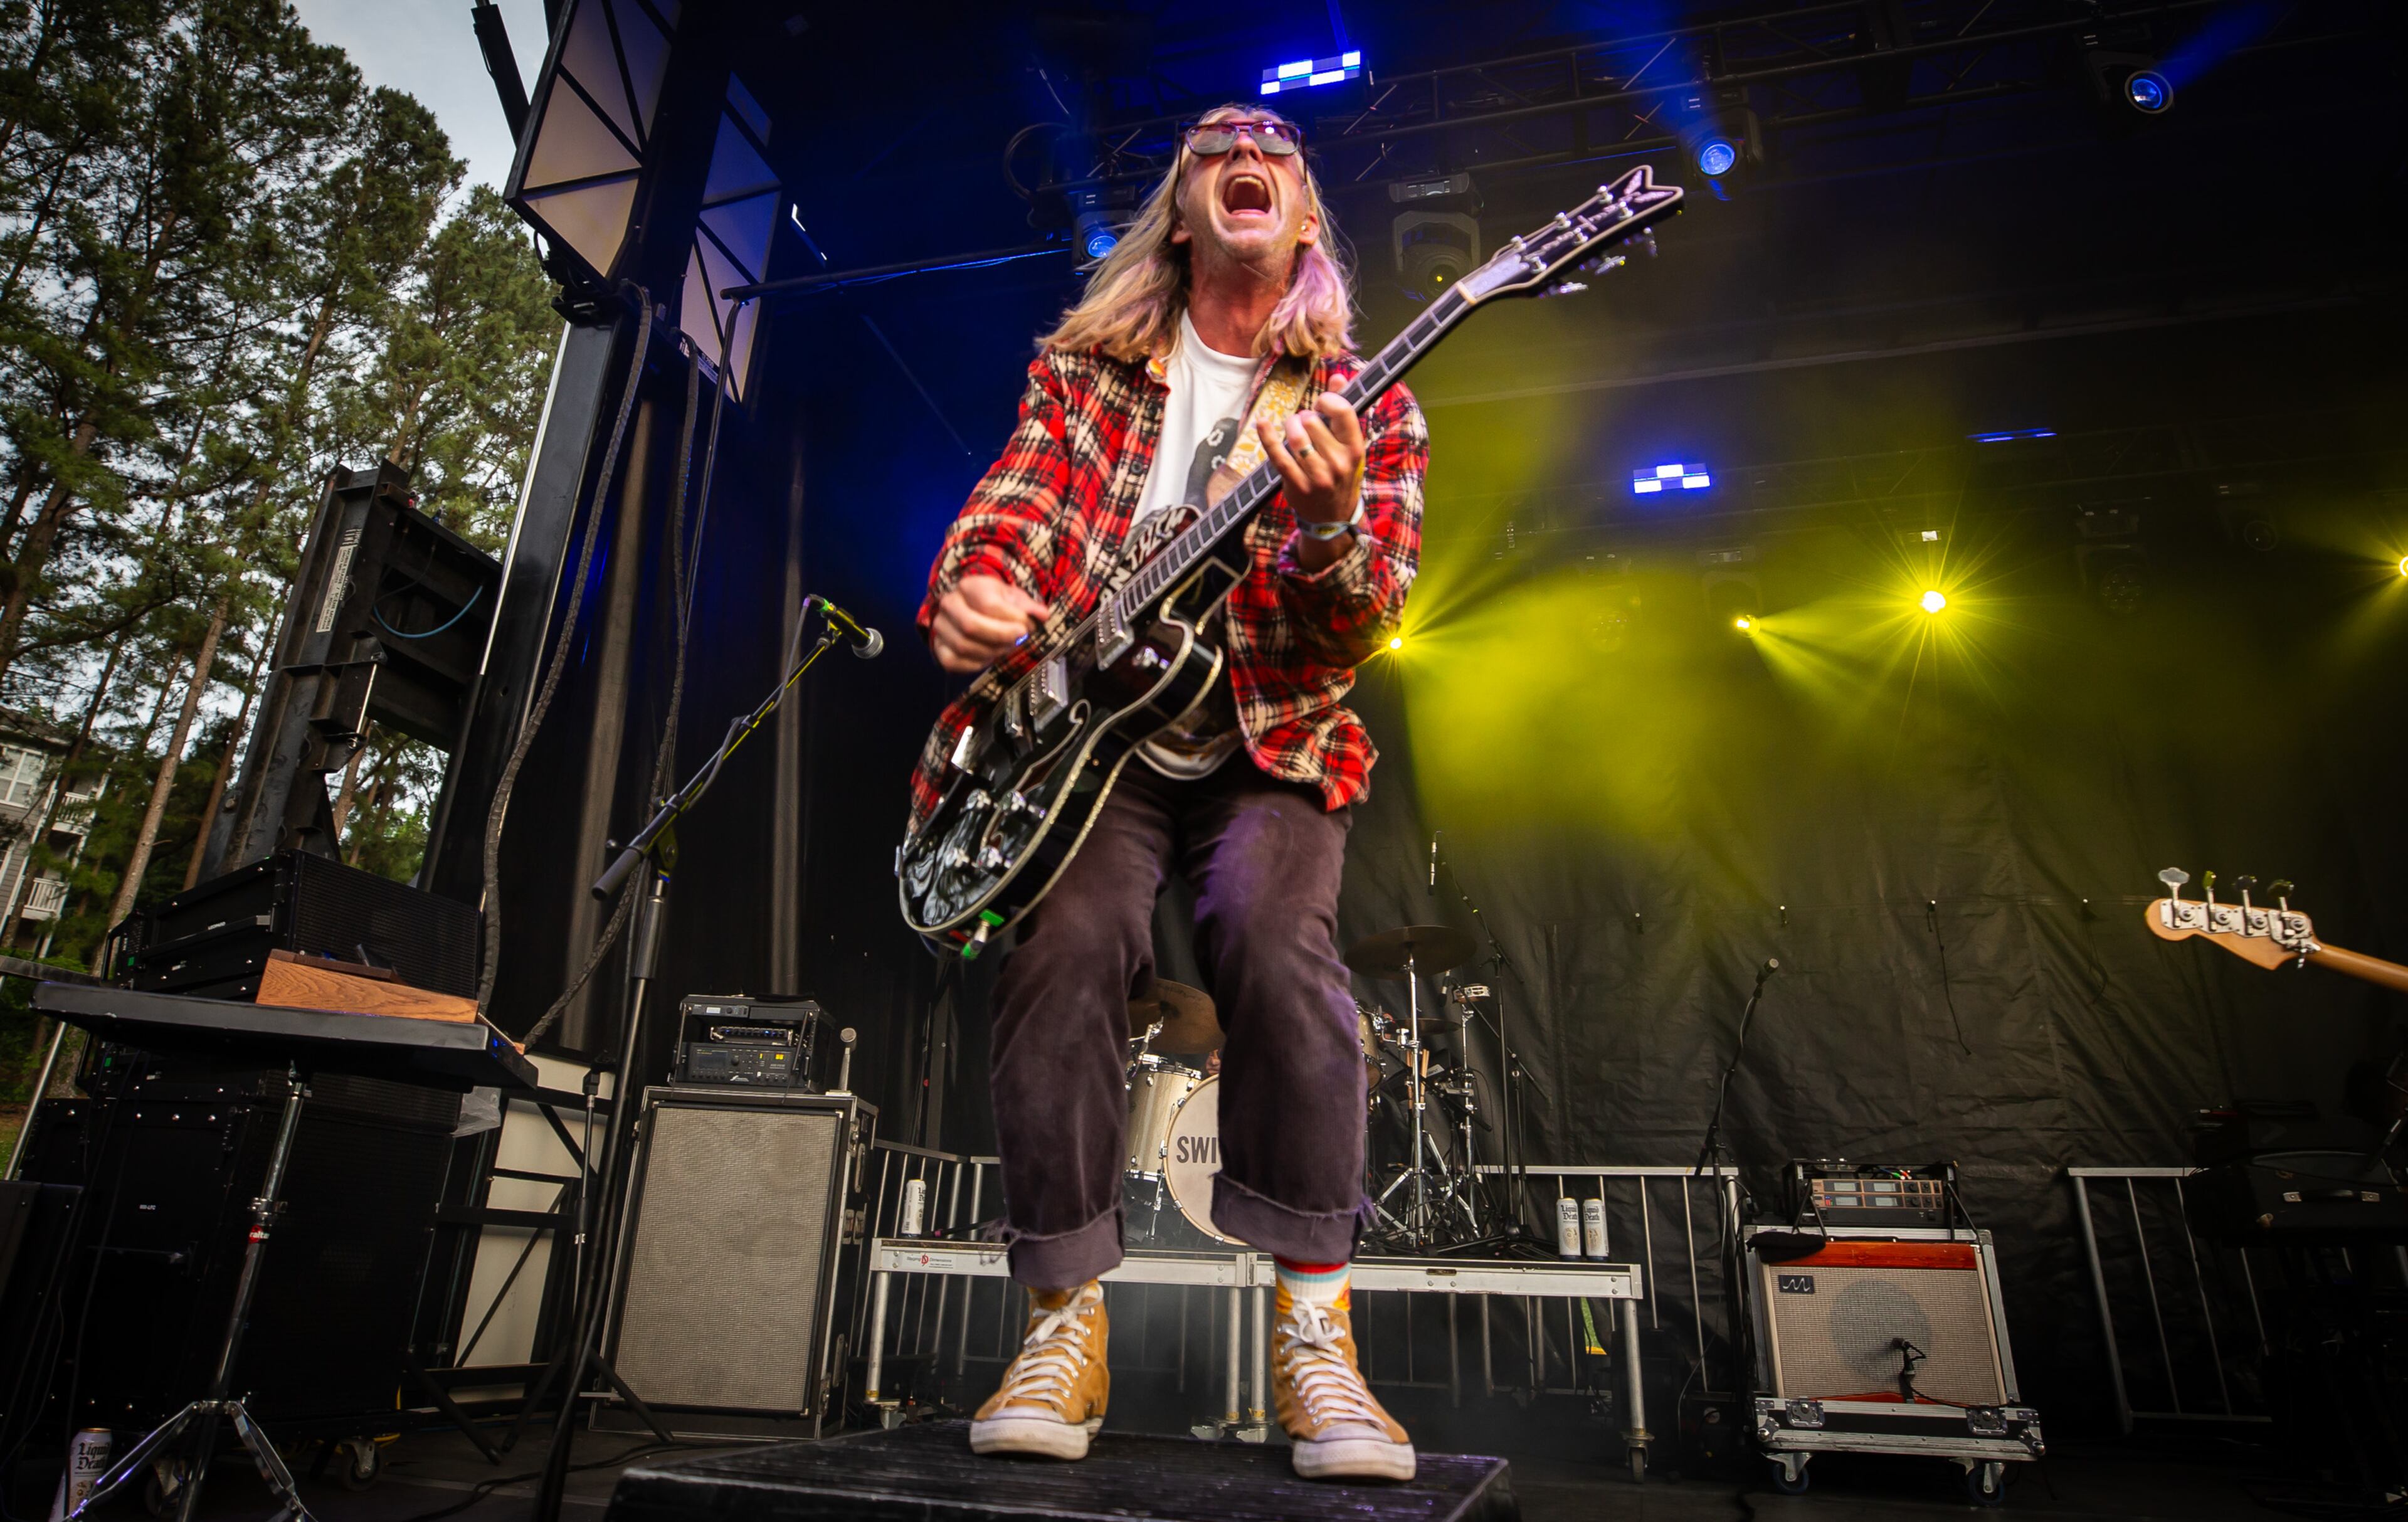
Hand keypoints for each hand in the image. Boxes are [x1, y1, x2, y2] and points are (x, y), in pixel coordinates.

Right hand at [931, 573, 1049, 672]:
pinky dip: (976, 663)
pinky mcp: (939, 647)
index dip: (1012, 618)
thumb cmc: (997, 603)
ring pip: (964, 646)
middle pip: (971, 626)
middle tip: (1019, 639)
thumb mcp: (1014, 598)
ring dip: (991, 651)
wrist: (974, 609)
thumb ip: (1028, 606)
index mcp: (968, 586)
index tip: (1029, 625)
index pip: (988, 604)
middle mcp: (949, 604)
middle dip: (1001, 636)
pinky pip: (953, 662)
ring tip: (1007, 646)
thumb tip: (1042, 614)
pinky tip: (990, 656)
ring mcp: (941, 626)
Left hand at [1258, 392, 1364, 536]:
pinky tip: (1262, 423)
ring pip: (1295, 437)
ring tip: (1292, 429)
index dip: (1328, 399)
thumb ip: (1343, 411)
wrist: (1333, 517)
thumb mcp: (1349, 445)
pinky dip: (1267, 436)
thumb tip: (1339, 376)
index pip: (1343, 411)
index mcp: (1355, 449)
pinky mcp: (1296, 485)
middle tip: (1305, 425)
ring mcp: (1317, 477)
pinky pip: (1278, 456)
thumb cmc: (1341, 473)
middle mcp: (1338, 463)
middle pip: (1312, 421)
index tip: (1321, 403)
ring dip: (1289, 426)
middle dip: (1304, 417)